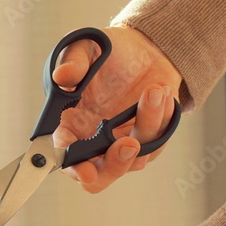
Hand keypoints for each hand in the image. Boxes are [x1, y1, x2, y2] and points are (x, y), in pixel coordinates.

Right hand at [53, 26, 182, 192]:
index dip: (71, 164)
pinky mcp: (147, 143)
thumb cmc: (111, 52)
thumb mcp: (88, 47)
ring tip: (154, 90)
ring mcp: (120, 145)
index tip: (83, 166)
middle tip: (128, 144)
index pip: (63, 155)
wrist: (148, 50)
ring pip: (132, 161)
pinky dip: (162, 120)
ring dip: (147, 125)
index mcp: (70, 125)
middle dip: (112, 167)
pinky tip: (161, 94)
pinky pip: (157, 145)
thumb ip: (73, 60)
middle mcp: (92, 143)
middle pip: (97, 178)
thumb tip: (63, 76)